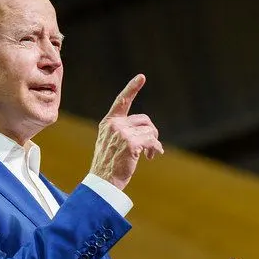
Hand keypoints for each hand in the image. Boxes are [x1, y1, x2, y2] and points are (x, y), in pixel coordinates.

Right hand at [90, 74, 163, 190]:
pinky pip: (152, 142)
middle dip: (151, 132)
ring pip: (150, 131)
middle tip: (152, 146)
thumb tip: (148, 132)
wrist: (102, 182)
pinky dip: (155, 149)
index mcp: (108, 123)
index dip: (132, 88)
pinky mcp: (131, 144)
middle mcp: (115, 125)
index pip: (122, 101)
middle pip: (144, 120)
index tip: (142, 77)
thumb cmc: (108, 164)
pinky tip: (152, 156)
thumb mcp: (110, 142)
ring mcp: (122, 134)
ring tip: (151, 153)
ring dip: (154, 143)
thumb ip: (123, 132)